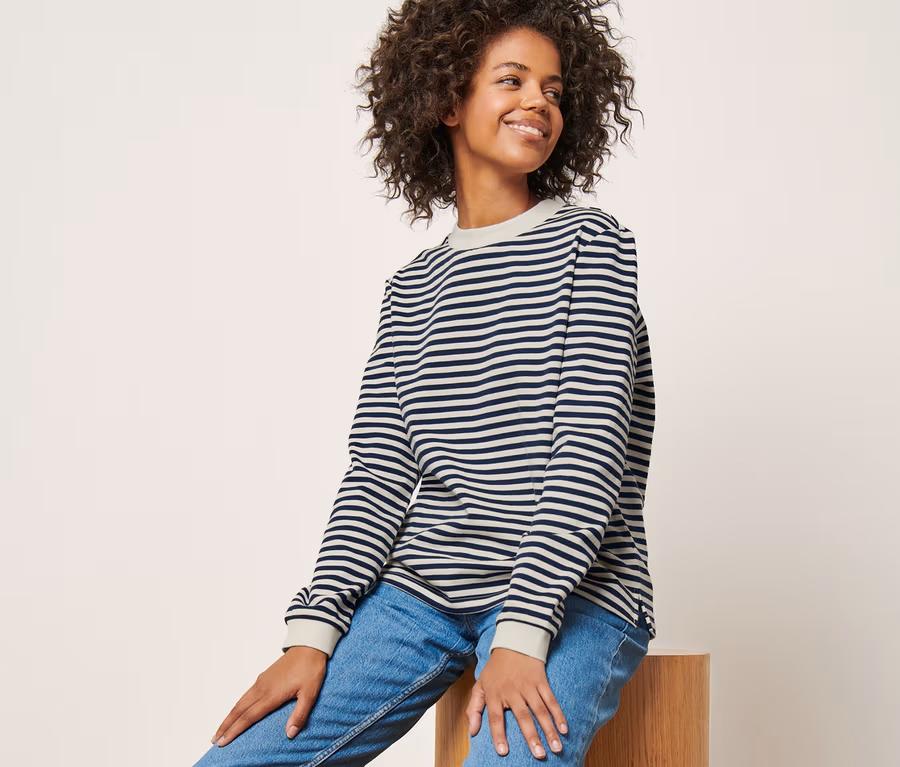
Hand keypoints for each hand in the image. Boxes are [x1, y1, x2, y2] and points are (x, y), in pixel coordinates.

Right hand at [210, 645, 327, 746]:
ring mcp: (261, 682)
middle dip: (225, 726)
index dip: (235, 731)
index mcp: (272, 695)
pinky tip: (236, 710)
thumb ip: (300, 714)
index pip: (249, 717)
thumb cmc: (310, 669)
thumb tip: (289, 734)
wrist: (308, 646)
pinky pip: (246, 695)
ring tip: (221, 729)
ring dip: (229, 716)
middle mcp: (262, 688)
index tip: (223, 742)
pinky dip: (237, 706)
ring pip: (240, 702)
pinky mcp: (263, 677)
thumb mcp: (310, 693)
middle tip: (214, 740)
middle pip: (239, 710)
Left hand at [465, 648, 567, 758]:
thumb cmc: (495, 669)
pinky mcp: (541, 681)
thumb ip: (473, 709)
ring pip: (540, 710)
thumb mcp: (480, 686)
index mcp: (495, 694)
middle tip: (539, 755)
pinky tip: (564, 729)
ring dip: (549, 730)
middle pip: (523, 717)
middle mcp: (512, 691)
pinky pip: (551, 699)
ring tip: (556, 748)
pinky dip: (558, 714)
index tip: (503, 752)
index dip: (498, 734)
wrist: (514, 643)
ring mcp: (528, 686)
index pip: (495, 717)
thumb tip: (472, 732)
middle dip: (532, 737)